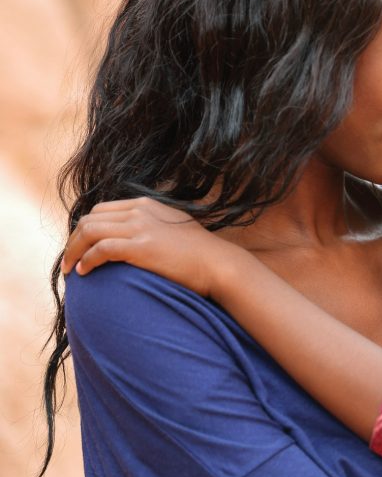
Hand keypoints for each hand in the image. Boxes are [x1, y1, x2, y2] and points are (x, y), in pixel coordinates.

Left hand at [61, 197, 226, 297]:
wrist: (217, 263)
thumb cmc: (198, 252)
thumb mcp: (173, 226)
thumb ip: (152, 224)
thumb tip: (133, 236)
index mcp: (146, 204)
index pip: (101, 210)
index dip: (84, 229)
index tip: (79, 248)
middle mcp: (140, 211)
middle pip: (90, 218)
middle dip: (73, 240)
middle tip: (69, 261)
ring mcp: (141, 227)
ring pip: (90, 231)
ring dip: (74, 250)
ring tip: (71, 269)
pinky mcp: (142, 247)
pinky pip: (101, 249)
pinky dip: (88, 260)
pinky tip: (85, 272)